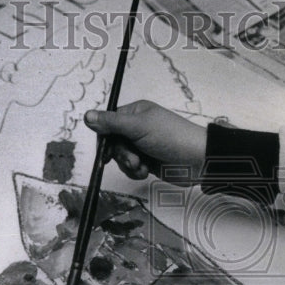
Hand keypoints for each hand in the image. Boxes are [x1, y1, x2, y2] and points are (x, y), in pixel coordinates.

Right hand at [85, 100, 205, 184]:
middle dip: (121, 154)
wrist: (197, 160)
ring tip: (142, 166)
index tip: (106, 150)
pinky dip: (136, 172)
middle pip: (113, 142)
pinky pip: (130, 168)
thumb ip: (111, 123)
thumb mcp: (138, 127)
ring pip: (120, 158)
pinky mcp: (148, 161)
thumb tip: (87, 116)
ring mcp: (142, 145)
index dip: (105, 137)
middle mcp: (137, 128)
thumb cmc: (171, 137)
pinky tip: (146, 172)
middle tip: (133, 159)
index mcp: (135, 112)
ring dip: (129, 164)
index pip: (108, 123)